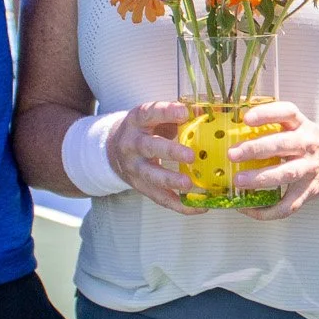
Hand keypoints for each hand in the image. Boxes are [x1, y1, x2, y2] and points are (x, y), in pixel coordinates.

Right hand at [105, 100, 202, 215]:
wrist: (114, 150)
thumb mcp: (155, 117)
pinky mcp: (140, 186)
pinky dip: (180, 205)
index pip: (149, 113)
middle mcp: (131, 144)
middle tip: (191, 156)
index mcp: (136, 121)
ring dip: (171, 181)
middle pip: (148, 147)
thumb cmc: (145, 130)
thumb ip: (177, 115)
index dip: (165, 112)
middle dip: (170, 152)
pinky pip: (159, 198)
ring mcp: (134, 167)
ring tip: (189, 184)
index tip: (183, 112)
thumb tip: (205, 112)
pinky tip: (199, 206)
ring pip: (151, 176)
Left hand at [228, 102, 318, 218]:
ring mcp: (310, 169)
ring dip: (261, 178)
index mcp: (302, 125)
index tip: (246, 118)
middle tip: (233, 154)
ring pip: (286, 174)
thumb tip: (234, 126)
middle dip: (256, 149)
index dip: (266, 114)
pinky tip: (249, 209)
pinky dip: (267, 211)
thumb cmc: (312, 140)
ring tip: (239, 180)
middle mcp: (307, 145)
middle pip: (283, 145)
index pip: (287, 113)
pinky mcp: (310, 191)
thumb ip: (275, 124)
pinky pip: (289, 205)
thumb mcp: (300, 125)